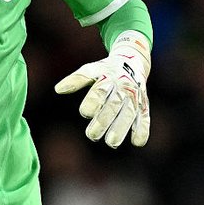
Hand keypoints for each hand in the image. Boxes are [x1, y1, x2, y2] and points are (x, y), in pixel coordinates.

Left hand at [54, 30, 150, 147]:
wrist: (132, 61)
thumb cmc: (105, 70)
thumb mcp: (91, 70)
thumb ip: (77, 79)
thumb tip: (58, 89)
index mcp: (108, 77)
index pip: (100, 90)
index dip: (93, 101)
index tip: (84, 113)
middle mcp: (123, 86)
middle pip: (114, 104)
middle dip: (104, 120)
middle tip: (91, 135)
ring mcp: (134, 96)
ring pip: (129, 112)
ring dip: (121, 127)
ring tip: (111, 142)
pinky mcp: (143, 105)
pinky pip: (144, 117)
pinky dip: (142, 129)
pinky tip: (137, 142)